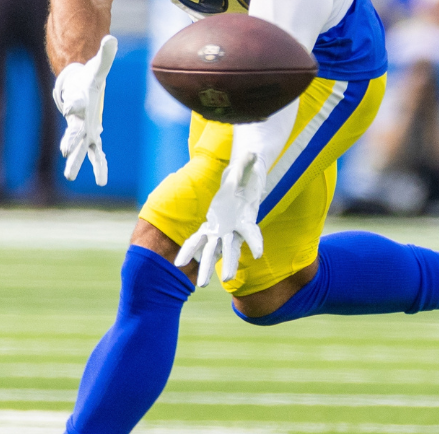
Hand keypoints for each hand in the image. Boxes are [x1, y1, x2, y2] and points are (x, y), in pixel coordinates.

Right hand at [53, 35, 117, 184]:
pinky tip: (102, 179)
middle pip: (74, 131)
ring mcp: (84, 130)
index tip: (71, 108)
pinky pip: (97, 152)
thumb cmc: (89, 77)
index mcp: (79, 101)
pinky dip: (99, 165)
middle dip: (70, 142)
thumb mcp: (99, 67)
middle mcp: (78, 119)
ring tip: (71, 176)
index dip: (74, 105)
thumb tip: (111, 38)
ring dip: (77, 161)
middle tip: (66, 153)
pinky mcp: (92, 135)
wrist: (80, 88)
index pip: (74, 104)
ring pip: (81, 148)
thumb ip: (106, 54)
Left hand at [175, 151, 266, 287]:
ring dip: (208, 267)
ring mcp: (222, 228)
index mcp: (246, 216)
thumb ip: (248, 162)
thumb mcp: (248, 166)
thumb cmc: (248, 172)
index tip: (258, 254)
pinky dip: (191, 250)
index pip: (252, 232)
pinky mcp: (212, 225)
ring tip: (202, 285)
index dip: (255, 242)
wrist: (243, 177)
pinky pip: (199, 239)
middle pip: (231, 248)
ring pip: (214, 251)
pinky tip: (181, 262)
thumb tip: (252, 153)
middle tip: (225, 278)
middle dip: (228, 263)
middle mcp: (235, 227)